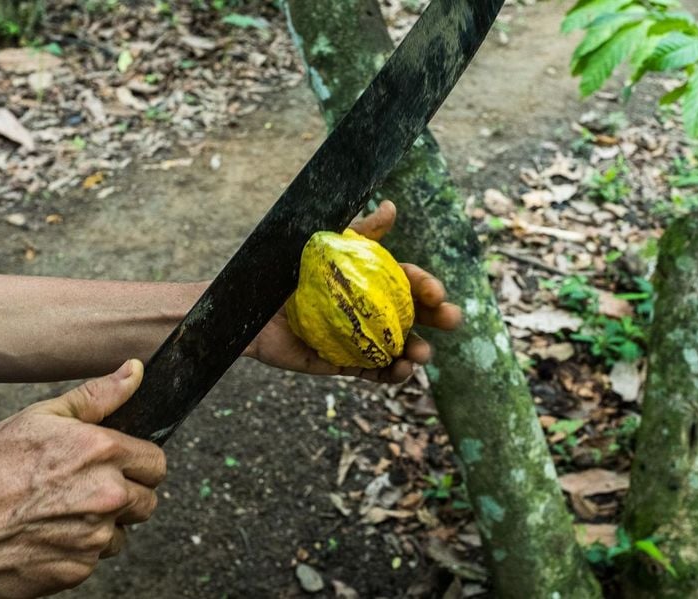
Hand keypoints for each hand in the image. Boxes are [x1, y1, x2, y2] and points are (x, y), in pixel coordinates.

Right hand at [0, 360, 165, 598]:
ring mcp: (94, 535)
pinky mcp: (78, 568)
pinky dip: (78, 550)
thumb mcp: (40, 417)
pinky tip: (48, 534)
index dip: (138, 464)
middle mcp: (108, 494)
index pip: (156, 463)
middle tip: (86, 489)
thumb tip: (134, 371)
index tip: (118, 466)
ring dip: (103, 525)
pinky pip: (95, 558)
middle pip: (147, 500)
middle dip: (125, 494)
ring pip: (122, 532)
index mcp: (104, 452)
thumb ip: (97, 396)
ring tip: (61, 512)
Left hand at [245, 201, 461, 382]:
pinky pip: (371, 372)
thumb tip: (391, 207)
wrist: (246, 305)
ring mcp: (358, 337)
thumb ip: (359, 232)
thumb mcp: (323, 245)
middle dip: (437, 318)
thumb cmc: (282, 269)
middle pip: (413, 315)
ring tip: (421, 355)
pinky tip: (400, 372)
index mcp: (370, 279)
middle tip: (452, 320)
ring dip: (416, 352)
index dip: (426, 286)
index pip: (407, 281)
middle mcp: (370, 309)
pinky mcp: (341, 362)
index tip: (437, 292)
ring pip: (398, 347)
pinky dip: (389, 375)